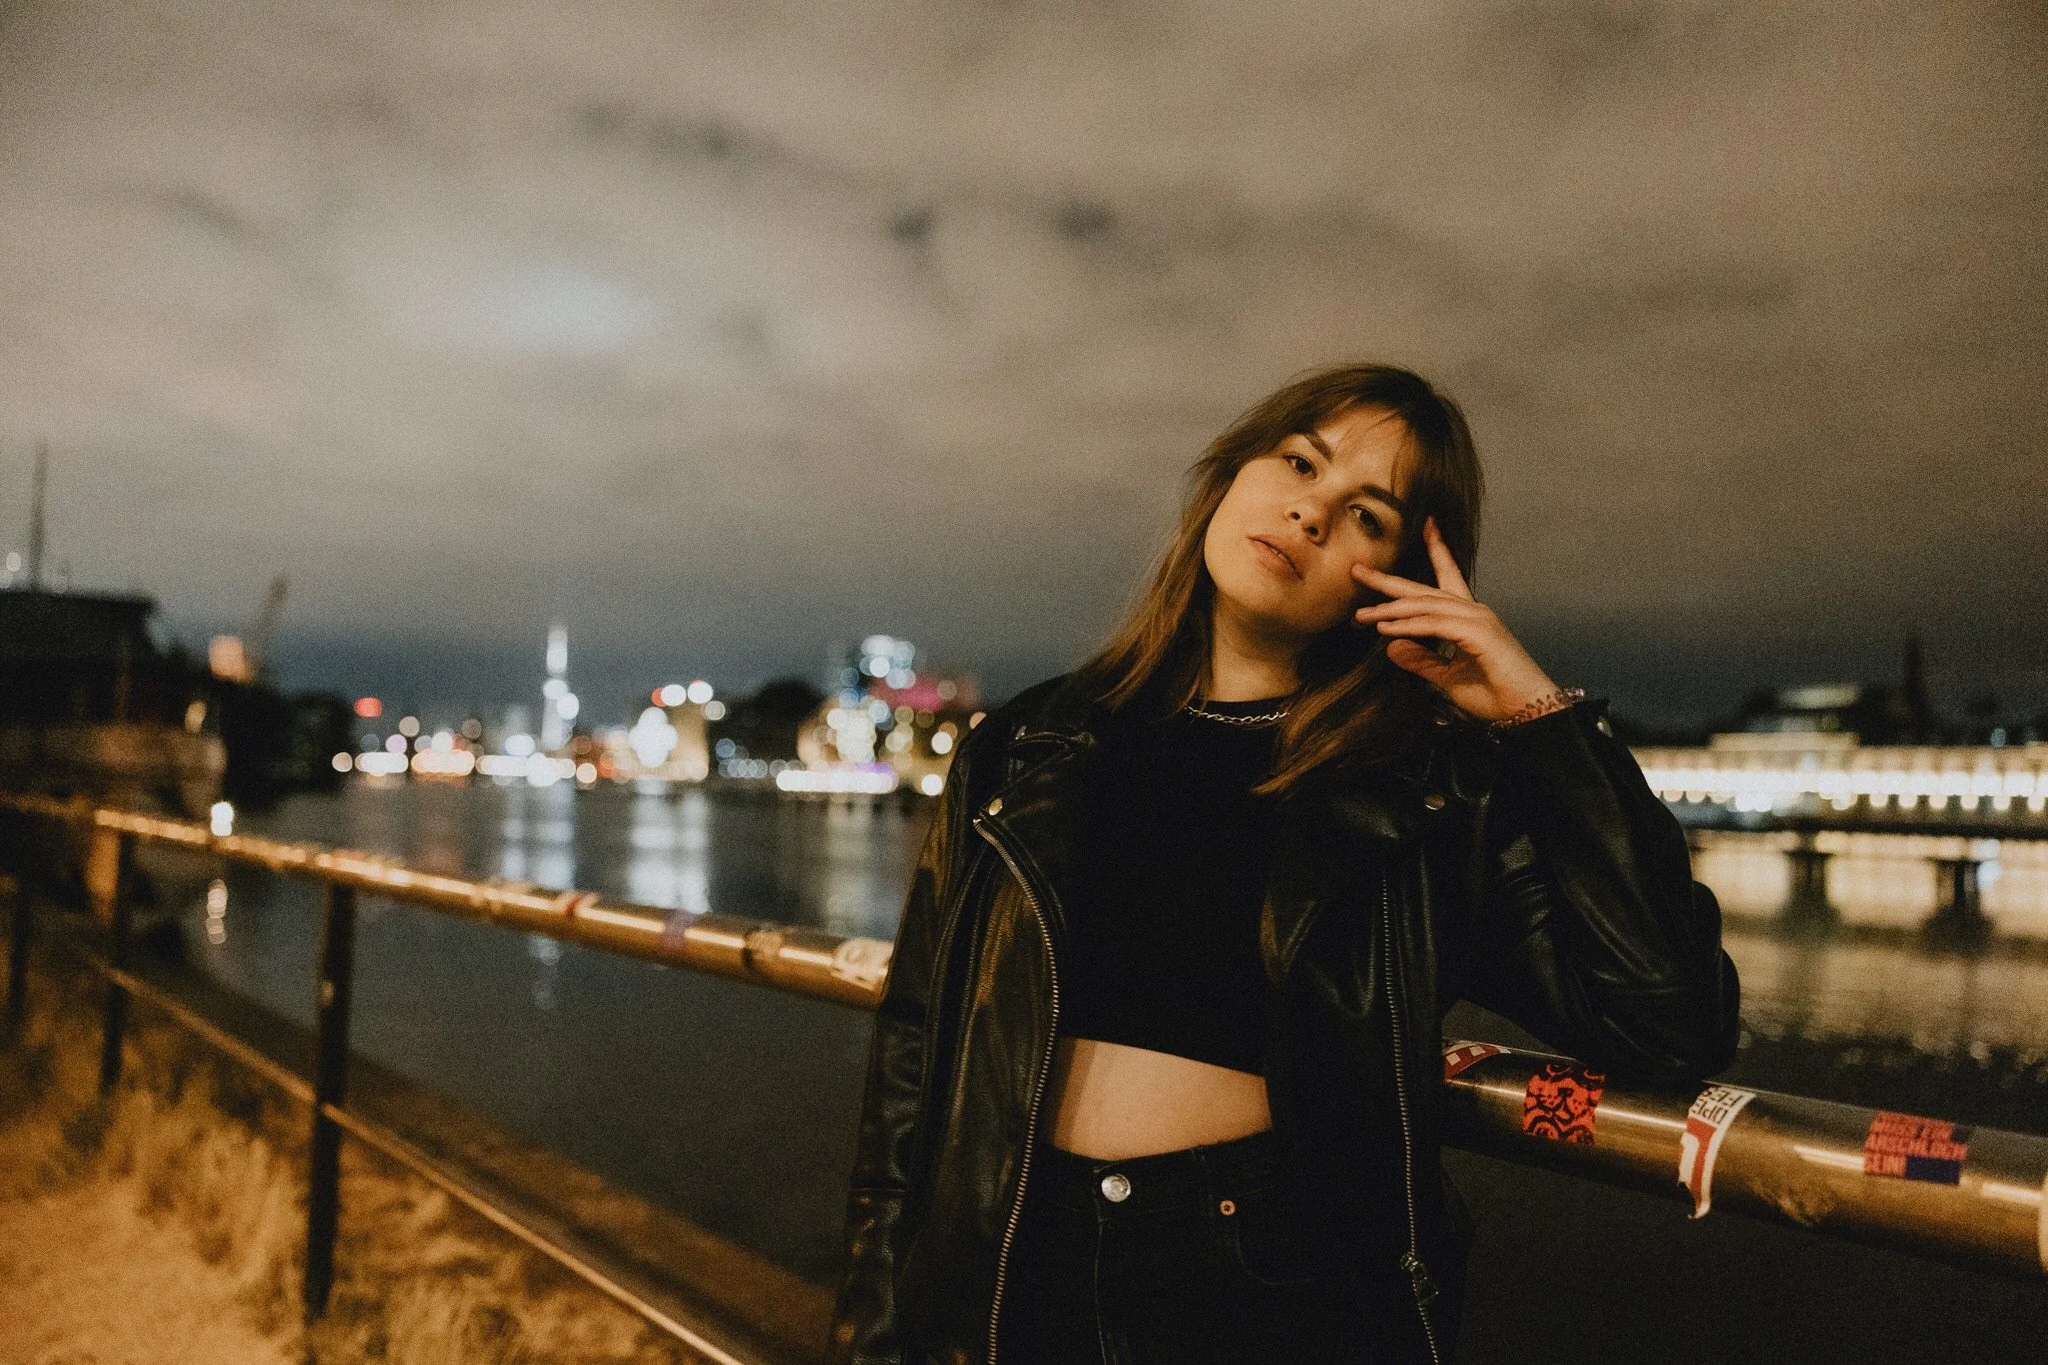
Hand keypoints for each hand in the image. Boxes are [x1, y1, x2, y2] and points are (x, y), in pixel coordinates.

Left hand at [1351, 516, 1560, 724]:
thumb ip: (1421, 660)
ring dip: (1390, 610)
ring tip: (1361, 615)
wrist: (1528, 711)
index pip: (1448, 576)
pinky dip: (1408, 626)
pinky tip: (1385, 629)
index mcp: (1468, 617)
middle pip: (1424, 589)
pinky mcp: (1478, 633)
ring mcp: (1477, 619)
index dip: (1437, 550)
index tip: (1427, 526)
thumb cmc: (1495, 695)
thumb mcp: (1447, 677)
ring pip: (1424, 606)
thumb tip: (1390, 647)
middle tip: (1357, 570)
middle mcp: (1473, 611)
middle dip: (1389, 580)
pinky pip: (1434, 625)